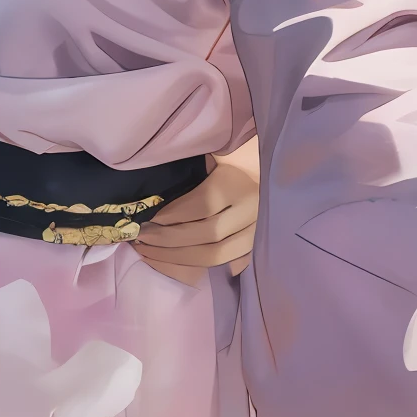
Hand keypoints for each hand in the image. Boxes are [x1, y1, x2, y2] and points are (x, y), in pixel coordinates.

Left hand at [134, 136, 259, 286]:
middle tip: (141, 239)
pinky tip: (173, 263)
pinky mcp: (256, 246)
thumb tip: (155, 164)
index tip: (150, 219)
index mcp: (237, 183)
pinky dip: (198, 265)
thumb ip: (194, 159)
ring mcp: (256, 232)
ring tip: (149, 252)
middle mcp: (250, 210)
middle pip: (208, 235)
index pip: (204, 205)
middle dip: (170, 241)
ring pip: (217, 255)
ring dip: (179, 258)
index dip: (174, 214)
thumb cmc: (237, 155)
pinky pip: (226, 264)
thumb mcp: (218, 150)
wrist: (276, 170)